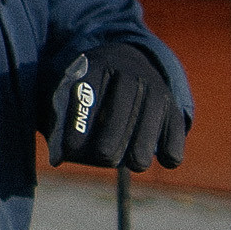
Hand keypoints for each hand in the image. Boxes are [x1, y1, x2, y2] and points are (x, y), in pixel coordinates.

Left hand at [44, 45, 185, 170]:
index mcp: (97, 65)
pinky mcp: (171, 103)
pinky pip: (176, 122)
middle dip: (114, 132)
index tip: (71, 149)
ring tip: (136, 165)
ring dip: (146, 140)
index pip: (87, 89)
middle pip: (122, 102)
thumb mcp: (72, 94)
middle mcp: (129, 70)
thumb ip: (62, 121)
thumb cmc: (91, 92)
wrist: (127, 66)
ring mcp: (154, 85)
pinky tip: (169, 161)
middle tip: (104, 158)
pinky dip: (174, 141)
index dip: (80, 119)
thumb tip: (54, 159)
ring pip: (152, 111)